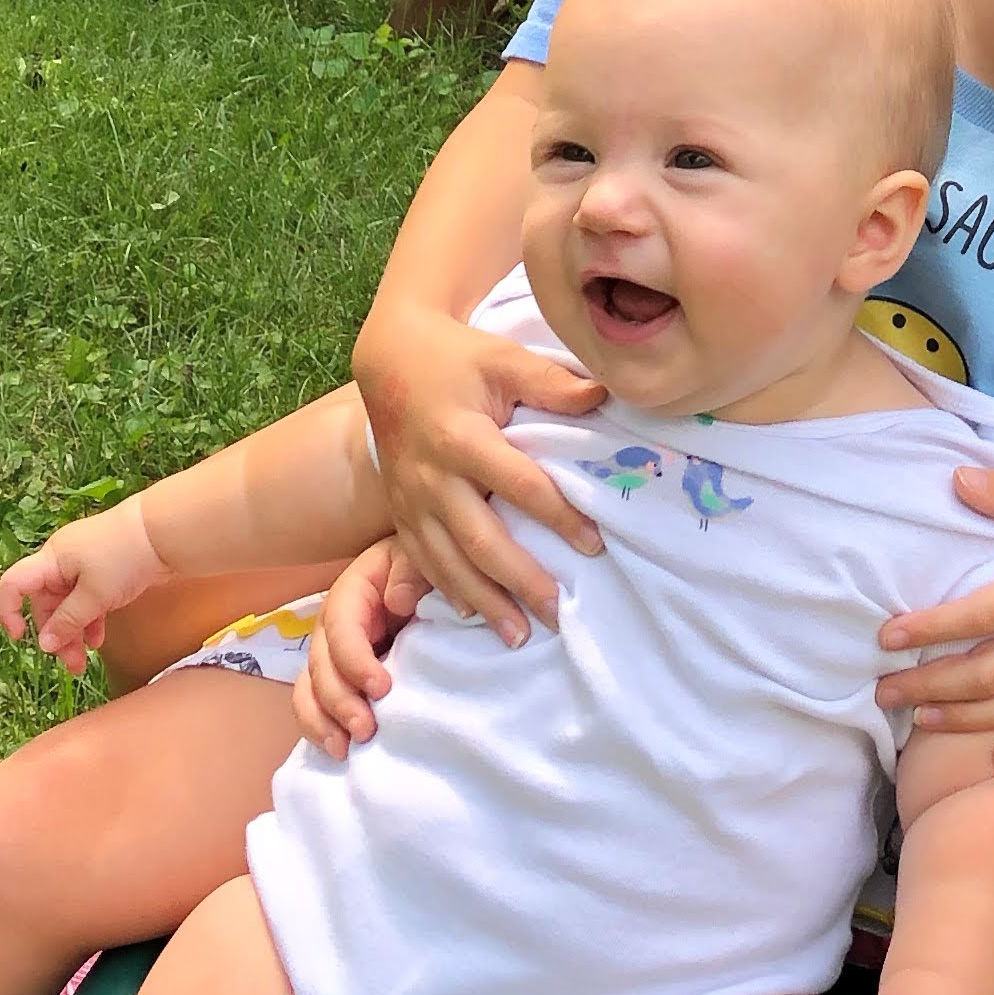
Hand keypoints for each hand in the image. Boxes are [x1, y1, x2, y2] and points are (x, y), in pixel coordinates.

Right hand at [0, 498, 159, 673]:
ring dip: (73, 633)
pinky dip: (90, 620)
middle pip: (45, 602)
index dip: (8, 611)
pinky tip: (98, 639)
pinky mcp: (105, 571)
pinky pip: (88, 600)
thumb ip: (67, 622)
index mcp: (51, 560)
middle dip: (55, 634)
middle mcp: (62, 561)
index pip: (14, 584)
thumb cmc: (124, 557)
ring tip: (82, 663)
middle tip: (70, 663)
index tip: (20, 638)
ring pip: (68, 605)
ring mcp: (84, 566)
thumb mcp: (94, 595)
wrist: (166, 532)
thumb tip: (45, 644)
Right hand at [292, 540, 425, 754]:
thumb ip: (412, 572)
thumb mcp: (420, 559)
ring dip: (322, 722)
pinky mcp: (338, 680)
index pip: (341, 629)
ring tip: (344, 750)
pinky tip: (338, 752)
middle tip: (366, 730)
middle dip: (339, 701)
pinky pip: (315, 706)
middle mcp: (332, 628)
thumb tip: (397, 601)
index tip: (382, 688)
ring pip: (309, 690)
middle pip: (320, 666)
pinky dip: (320, 730)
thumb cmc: (422, 570)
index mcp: (350, 595)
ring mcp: (331, 656)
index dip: (355, 660)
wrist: (423, 584)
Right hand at [356, 294, 606, 640]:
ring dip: (482, 602)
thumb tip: (605, 395)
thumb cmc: (456, 359)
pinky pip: (419, 559)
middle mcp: (432, 476)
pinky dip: (444, 590)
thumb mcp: (502, 358)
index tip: (594, 544)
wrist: (388, 360)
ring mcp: (410, 498)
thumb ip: (551, 382)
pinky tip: (469, 615)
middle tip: (556, 614)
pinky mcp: (399, 509)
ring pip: (446, 562)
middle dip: (519, 581)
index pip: (519, 486)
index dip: (559, 517)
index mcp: (461, 437)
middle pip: (479, 540)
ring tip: (518, 636)